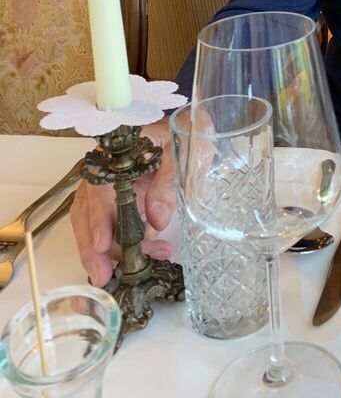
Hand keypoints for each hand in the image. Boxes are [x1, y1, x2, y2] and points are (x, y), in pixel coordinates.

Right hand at [70, 119, 175, 286]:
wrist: (187, 129)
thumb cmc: (183, 133)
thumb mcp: (183, 150)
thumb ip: (169, 181)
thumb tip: (156, 219)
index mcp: (119, 153)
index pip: (100, 186)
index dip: (99, 216)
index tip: (103, 243)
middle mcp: (106, 171)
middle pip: (87, 210)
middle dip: (92, 246)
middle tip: (103, 275)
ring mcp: (110, 189)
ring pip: (92, 223)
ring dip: (103, 252)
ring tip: (118, 276)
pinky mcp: (118, 204)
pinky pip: (109, 229)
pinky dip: (118, 249)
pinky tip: (139, 260)